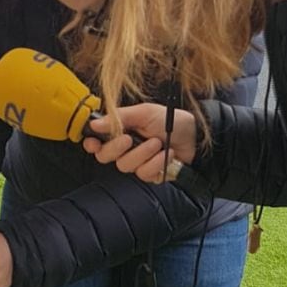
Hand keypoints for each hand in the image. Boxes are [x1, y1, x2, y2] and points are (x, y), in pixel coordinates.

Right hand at [83, 104, 197, 183]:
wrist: (194, 135)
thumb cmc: (170, 120)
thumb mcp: (144, 113)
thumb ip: (119, 118)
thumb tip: (95, 123)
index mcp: (120, 131)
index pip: (97, 142)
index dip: (91, 144)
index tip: (93, 142)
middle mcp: (125, 148)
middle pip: (105, 156)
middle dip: (117, 148)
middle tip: (129, 138)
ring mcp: (137, 162)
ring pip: (125, 166)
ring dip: (142, 153)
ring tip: (158, 143)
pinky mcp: (150, 174)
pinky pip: (144, 174)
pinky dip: (156, 163)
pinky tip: (166, 154)